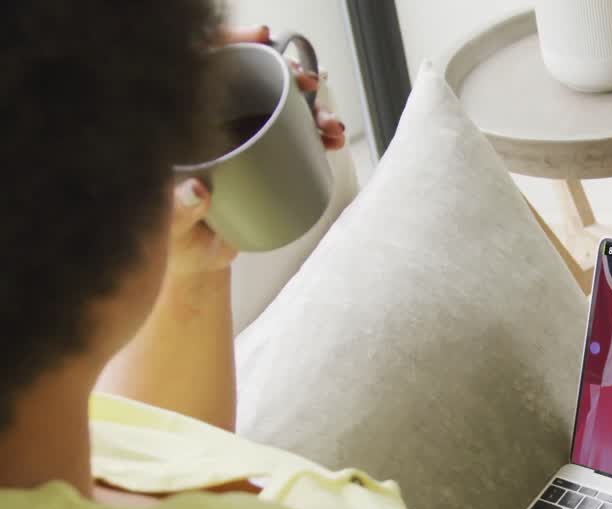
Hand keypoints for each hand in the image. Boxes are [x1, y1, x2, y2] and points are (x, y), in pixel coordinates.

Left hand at [167, 26, 350, 276]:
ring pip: (279, 103)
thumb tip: (198, 191)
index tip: (259, 38)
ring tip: (329, 125)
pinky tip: (331, 136)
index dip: (231, 41)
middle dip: (284, 70)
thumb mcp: (172, 229)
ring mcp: (242, 133)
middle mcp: (212, 117)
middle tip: (306, 81)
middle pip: (250, 75)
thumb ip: (176, 212)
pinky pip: (295, 131)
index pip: (202, 63)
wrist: (200, 258)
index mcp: (182, 121)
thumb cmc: (177, 240)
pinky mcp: (267, 153)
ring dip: (311, 105)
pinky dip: (317, 129)